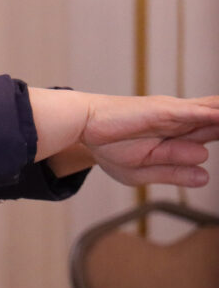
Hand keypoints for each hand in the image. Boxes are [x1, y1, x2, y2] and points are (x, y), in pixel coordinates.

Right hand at [80, 94, 218, 187]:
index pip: (213, 134)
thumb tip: (205, 177)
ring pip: (215, 114)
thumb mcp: (143, 170)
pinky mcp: (165, 110)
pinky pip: (198, 112)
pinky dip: (214, 114)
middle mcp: (180, 123)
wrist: (82, 128)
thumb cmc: (108, 145)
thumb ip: (175, 173)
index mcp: (176, 137)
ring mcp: (175, 115)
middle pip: (218, 123)